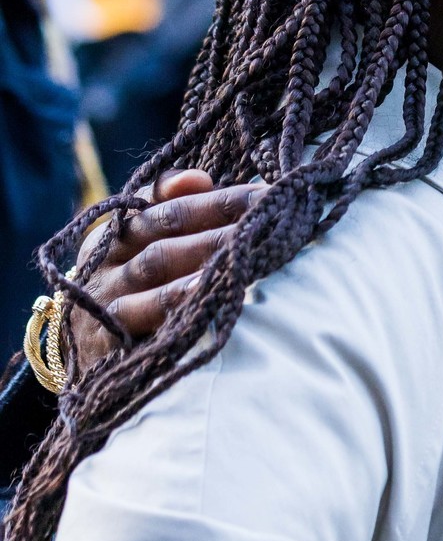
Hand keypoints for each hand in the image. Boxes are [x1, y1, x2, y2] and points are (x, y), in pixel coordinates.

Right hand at [69, 170, 257, 368]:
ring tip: (244, 244)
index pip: (165, 202)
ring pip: (156, 264)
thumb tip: (199, 179)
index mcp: (115, 233)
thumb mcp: (136, 256)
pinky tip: (206, 290)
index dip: (214, 197)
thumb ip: (166, 212)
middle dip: (218, 218)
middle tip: (267, 215)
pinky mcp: (105, 334)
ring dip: (203, 252)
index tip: (262, 193)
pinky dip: (175, 299)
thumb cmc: (125, 300)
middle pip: (164, 227)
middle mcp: (106, 258)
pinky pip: (142, 312)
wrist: (76, 362)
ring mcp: (104, 295)